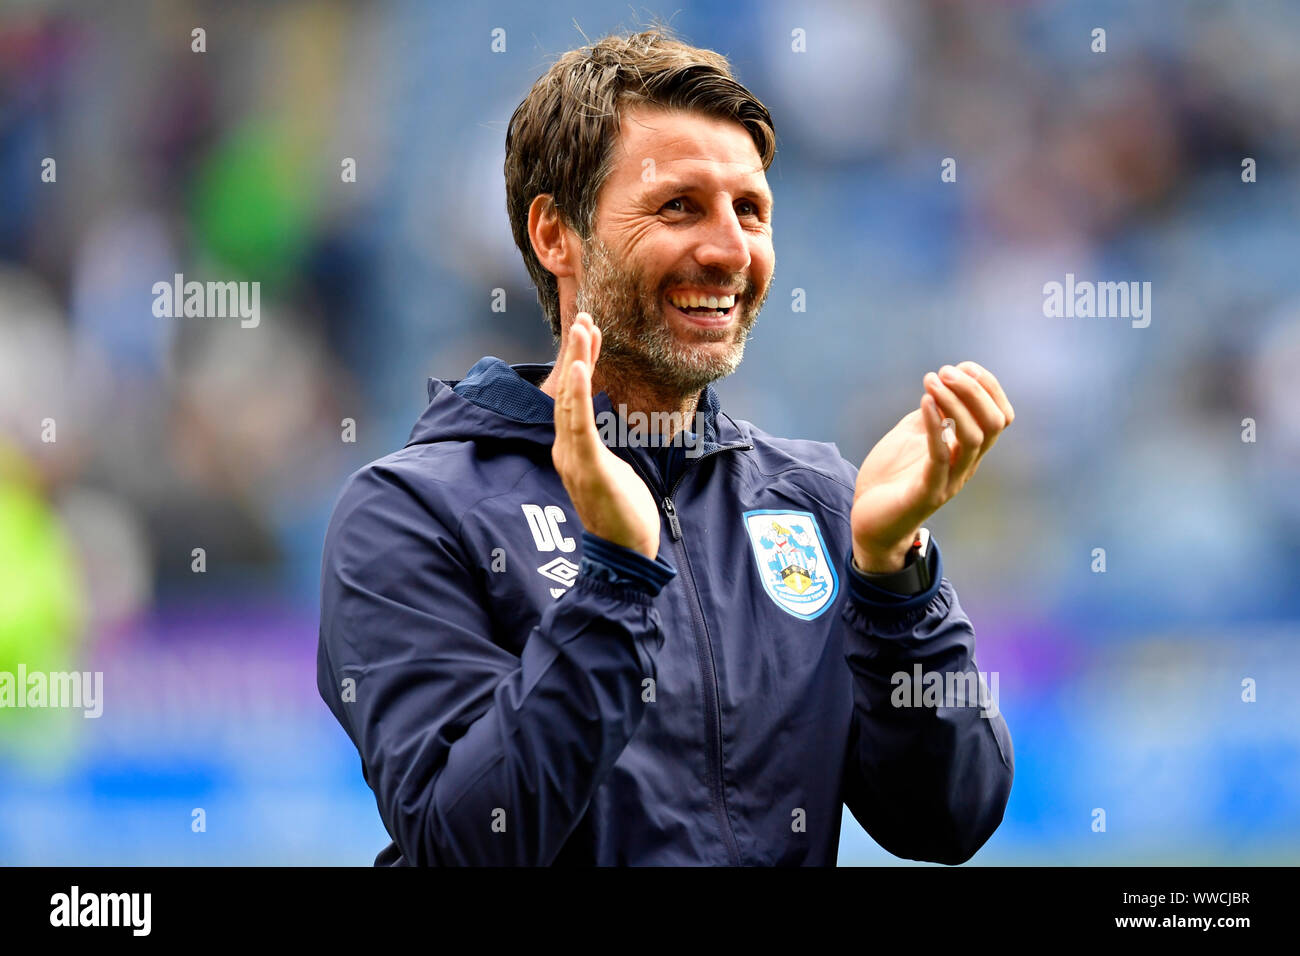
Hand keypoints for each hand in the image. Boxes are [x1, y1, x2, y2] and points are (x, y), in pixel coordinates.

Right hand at [551, 312, 661, 559]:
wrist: (624, 554)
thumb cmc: (621, 515)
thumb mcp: (613, 470)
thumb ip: (602, 447)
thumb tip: (604, 430)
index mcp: (573, 449)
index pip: (572, 397)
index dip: (579, 362)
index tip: (589, 332)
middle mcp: (566, 450)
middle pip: (567, 392)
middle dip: (576, 353)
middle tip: (583, 317)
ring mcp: (574, 459)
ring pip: (570, 401)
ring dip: (577, 362)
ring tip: (582, 329)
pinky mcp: (588, 468)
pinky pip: (580, 426)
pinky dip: (579, 395)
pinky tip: (581, 369)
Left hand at [850, 361, 1013, 571]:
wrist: (868, 519)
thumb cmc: (892, 477)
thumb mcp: (913, 435)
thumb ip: (932, 413)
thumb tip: (944, 383)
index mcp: (967, 450)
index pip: (1000, 416)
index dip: (989, 387)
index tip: (963, 366)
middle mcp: (966, 465)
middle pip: (994, 423)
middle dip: (974, 390)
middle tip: (945, 371)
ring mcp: (949, 480)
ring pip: (975, 438)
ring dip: (956, 402)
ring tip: (932, 380)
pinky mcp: (927, 493)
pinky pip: (940, 457)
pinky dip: (935, 425)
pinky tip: (925, 402)